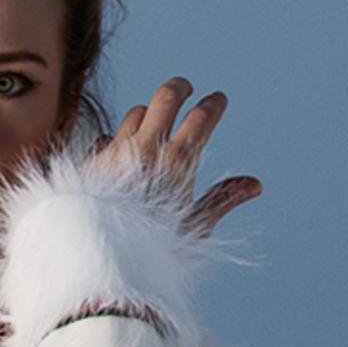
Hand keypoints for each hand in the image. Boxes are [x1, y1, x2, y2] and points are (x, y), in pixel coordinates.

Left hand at [95, 77, 264, 236]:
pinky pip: (109, 136)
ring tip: (157, 120)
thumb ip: (221, 199)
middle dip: (180, 87)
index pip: (201, 118)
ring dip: (149, 112)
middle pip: (165, 98)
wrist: (99, 259)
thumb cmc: (152, 248)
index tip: (219, 99)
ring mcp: (116, 151)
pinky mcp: (93, 161)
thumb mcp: (194, 228)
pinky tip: (124, 151)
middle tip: (186, 87)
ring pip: (136, 112)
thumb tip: (255, 185)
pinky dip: (121, 138)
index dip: (213, 104)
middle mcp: (146, 148)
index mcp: (177, 162)